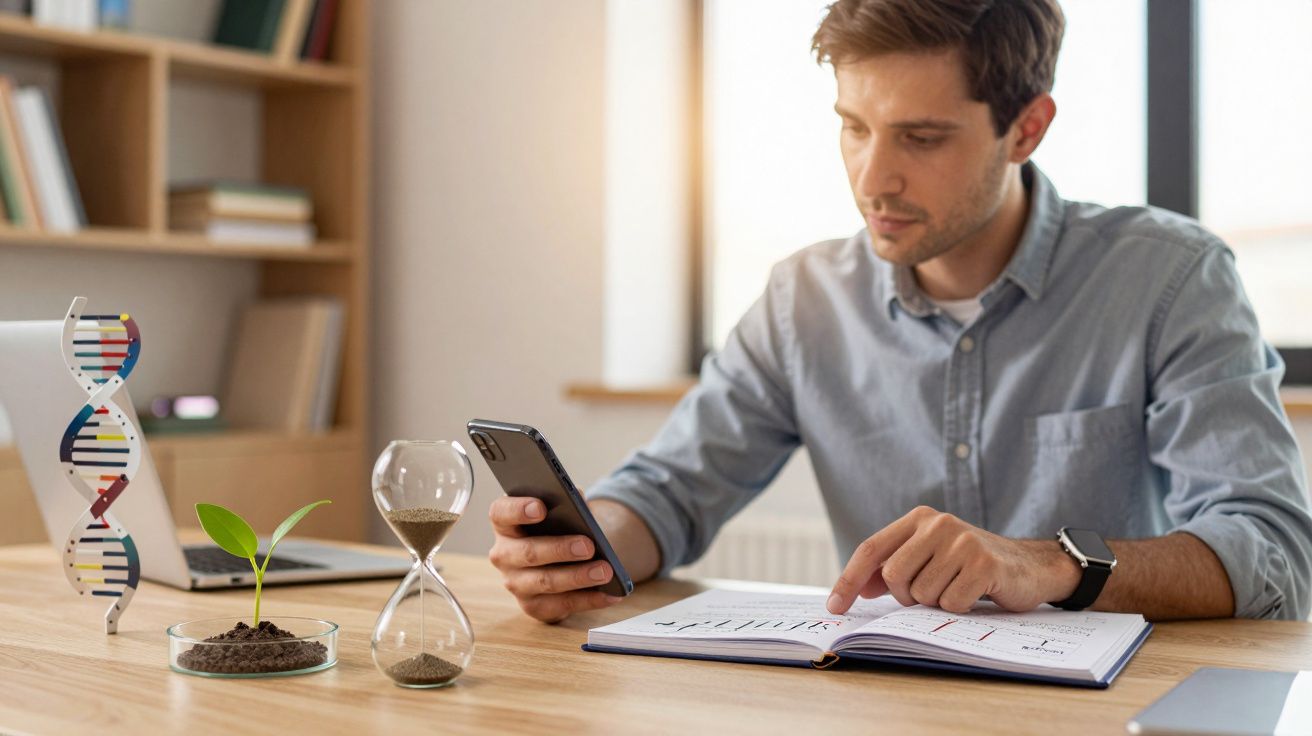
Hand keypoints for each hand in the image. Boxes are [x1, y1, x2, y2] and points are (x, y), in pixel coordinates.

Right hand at [488, 496, 623, 622]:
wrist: (565, 558)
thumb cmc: (560, 527)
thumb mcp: (563, 511)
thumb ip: (567, 503)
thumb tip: (580, 501)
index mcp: (505, 524)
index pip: (501, 513)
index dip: (518, 510)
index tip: (541, 508)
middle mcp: (504, 555)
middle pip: (527, 552)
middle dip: (559, 549)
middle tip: (588, 546)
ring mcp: (516, 583)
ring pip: (545, 582)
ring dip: (578, 577)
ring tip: (605, 571)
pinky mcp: (533, 606)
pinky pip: (562, 605)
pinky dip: (590, 600)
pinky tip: (611, 594)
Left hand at [826, 506, 1079, 614]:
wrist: (1029, 566)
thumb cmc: (970, 566)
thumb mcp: (929, 560)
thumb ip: (893, 570)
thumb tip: (857, 589)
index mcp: (919, 518)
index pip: (871, 549)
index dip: (848, 579)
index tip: (834, 607)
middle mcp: (938, 523)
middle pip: (893, 575)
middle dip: (906, 596)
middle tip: (930, 594)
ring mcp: (962, 541)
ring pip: (921, 593)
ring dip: (936, 603)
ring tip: (957, 589)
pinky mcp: (984, 563)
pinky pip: (951, 603)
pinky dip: (959, 608)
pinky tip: (975, 594)